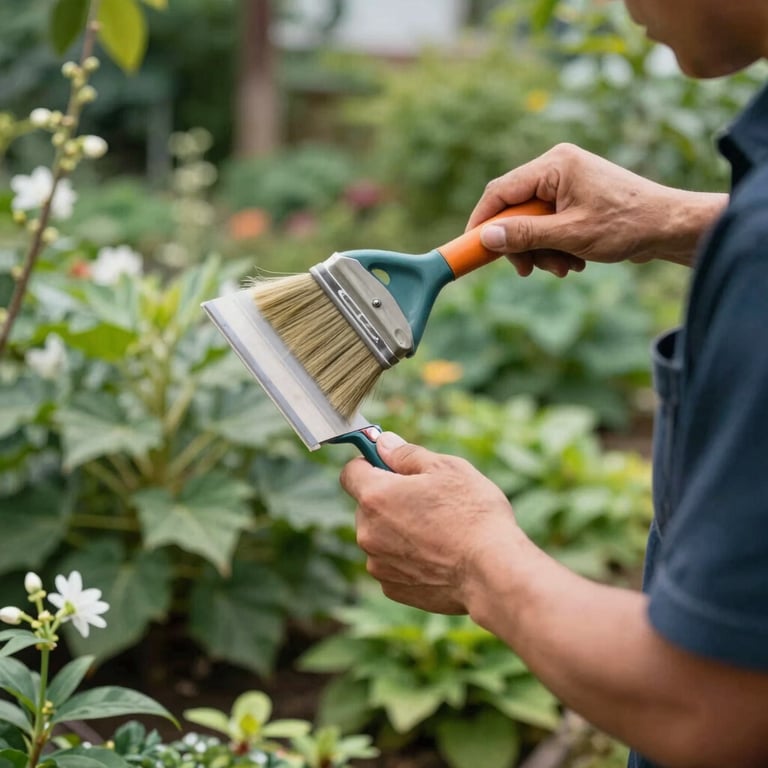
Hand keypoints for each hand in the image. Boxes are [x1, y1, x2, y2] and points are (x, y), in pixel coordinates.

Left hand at [340, 432, 518, 613]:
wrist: (492, 573)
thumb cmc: (472, 515)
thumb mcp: (446, 468)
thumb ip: (407, 454)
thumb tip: (384, 443)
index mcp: (375, 497)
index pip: (350, 472)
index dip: (369, 463)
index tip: (389, 464)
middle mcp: (367, 532)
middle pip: (367, 506)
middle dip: (389, 499)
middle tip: (427, 499)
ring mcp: (378, 564)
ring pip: (380, 536)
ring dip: (398, 530)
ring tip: (439, 531)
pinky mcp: (393, 588)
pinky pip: (392, 563)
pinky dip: (408, 558)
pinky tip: (438, 555)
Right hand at [469, 143, 726, 275]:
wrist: (669, 227)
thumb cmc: (626, 225)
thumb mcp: (569, 234)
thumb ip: (525, 235)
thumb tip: (488, 238)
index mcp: (554, 165)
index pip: (501, 191)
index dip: (482, 221)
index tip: (472, 248)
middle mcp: (557, 167)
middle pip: (515, 209)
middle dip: (521, 244)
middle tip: (528, 270)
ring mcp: (567, 182)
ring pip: (531, 222)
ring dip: (541, 251)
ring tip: (565, 268)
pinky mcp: (575, 198)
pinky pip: (549, 224)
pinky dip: (555, 247)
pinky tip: (574, 261)